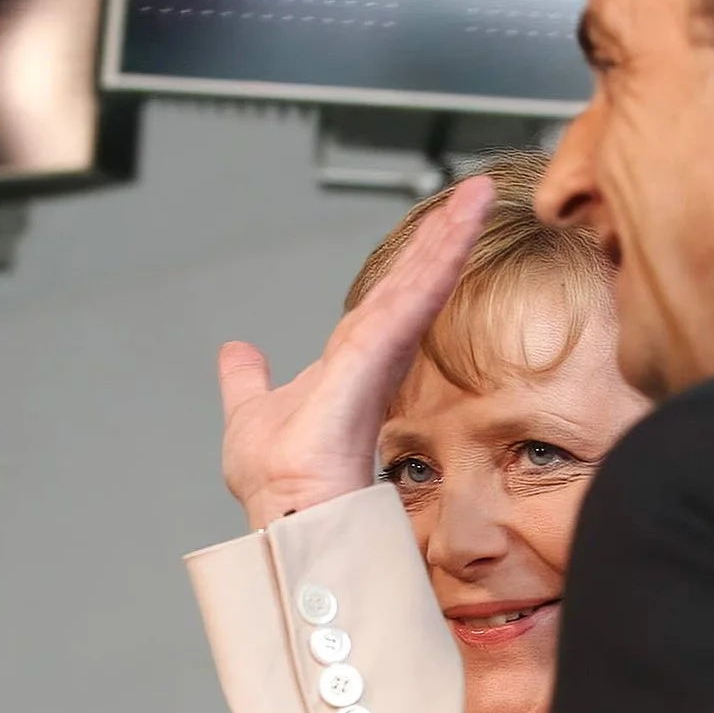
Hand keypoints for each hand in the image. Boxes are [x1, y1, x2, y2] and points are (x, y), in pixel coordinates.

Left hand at [216, 174, 494, 529]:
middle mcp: (369, 362)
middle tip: (475, 192)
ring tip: (477, 195)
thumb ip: (247, 381)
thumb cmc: (278, 488)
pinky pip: (407, 302)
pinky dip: (434, 263)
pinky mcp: (374, 362)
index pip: (385, 302)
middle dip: (442, 237)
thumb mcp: (249, 414)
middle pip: (409, 285)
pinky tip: (455, 229)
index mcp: (349, 368)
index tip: (440, 225)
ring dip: (446, 238)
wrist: (284, 519)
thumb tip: (237, 351)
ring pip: (414, 285)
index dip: (413, 264)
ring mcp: (375, 361)